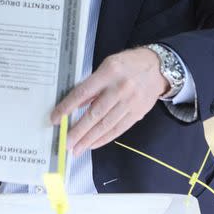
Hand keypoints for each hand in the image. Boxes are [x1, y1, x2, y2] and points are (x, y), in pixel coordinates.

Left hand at [50, 48, 168, 155]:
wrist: (157, 68)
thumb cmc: (127, 64)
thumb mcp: (106, 65)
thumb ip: (91, 84)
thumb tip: (75, 104)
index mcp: (108, 73)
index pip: (83, 93)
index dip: (67, 108)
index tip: (55, 119)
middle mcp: (120, 89)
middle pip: (95, 114)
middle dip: (78, 131)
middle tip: (65, 143)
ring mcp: (130, 103)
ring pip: (106, 125)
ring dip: (89, 139)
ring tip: (76, 149)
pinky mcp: (137, 113)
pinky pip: (118, 129)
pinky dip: (104, 138)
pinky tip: (93, 144)